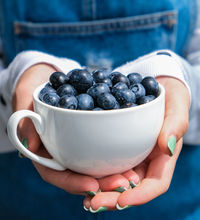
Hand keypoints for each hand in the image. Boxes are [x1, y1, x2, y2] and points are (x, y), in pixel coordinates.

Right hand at [13, 64, 139, 195]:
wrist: (49, 78)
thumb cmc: (34, 89)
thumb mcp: (25, 99)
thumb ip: (26, 119)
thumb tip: (30, 146)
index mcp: (44, 150)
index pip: (56, 173)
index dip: (72, 182)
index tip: (91, 185)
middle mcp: (63, 150)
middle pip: (80, 173)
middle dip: (101, 182)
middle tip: (123, 183)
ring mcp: (78, 141)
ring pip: (95, 162)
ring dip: (114, 170)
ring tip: (133, 175)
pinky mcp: (93, 129)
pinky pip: (105, 140)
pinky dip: (118, 147)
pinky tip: (135, 148)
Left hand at [83, 77, 189, 211]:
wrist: (156, 87)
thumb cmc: (171, 96)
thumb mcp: (177, 105)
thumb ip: (175, 125)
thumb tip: (168, 148)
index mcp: (162, 157)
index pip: (155, 184)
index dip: (140, 196)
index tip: (122, 199)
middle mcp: (145, 161)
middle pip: (132, 188)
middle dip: (113, 198)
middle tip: (94, 203)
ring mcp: (130, 155)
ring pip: (116, 179)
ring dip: (100, 190)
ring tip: (85, 196)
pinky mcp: (116, 146)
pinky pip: (105, 162)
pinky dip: (93, 172)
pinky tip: (80, 175)